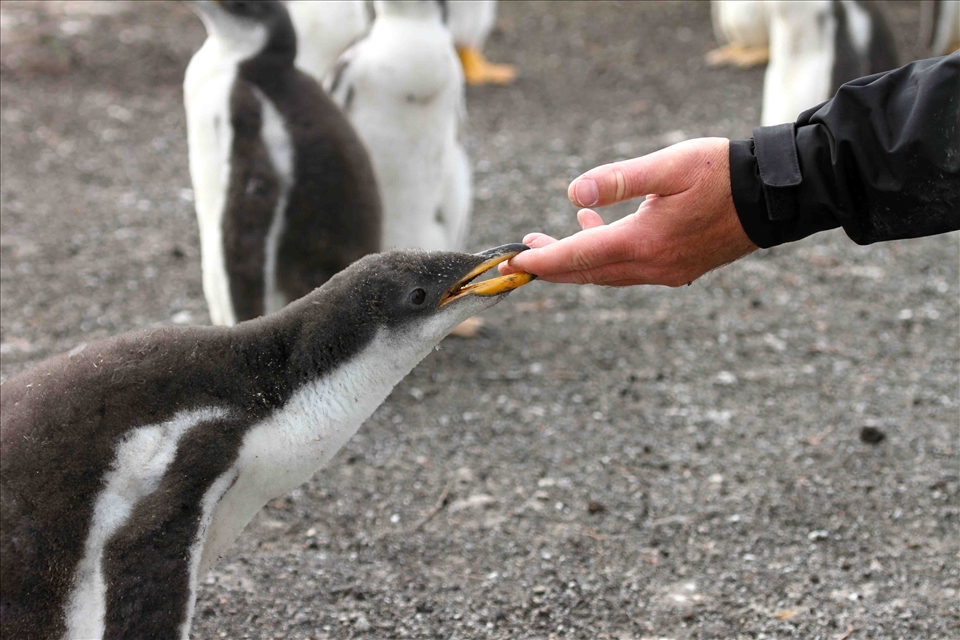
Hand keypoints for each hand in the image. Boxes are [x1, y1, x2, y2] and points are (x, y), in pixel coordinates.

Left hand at [500, 138, 757, 285]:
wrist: (774, 196)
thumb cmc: (722, 173)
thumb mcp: (668, 166)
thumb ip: (618, 180)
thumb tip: (572, 192)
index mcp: (644, 242)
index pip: (579, 256)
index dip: (543, 260)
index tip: (513, 260)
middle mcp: (653, 266)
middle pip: (588, 273)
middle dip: (552, 264)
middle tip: (522, 253)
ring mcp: (667, 272)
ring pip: (608, 273)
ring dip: (577, 260)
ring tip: (550, 241)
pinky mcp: (679, 269)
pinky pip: (630, 269)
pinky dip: (605, 256)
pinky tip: (599, 228)